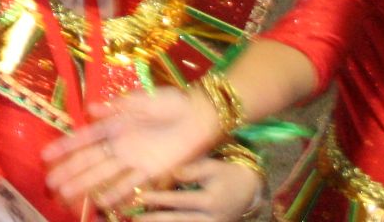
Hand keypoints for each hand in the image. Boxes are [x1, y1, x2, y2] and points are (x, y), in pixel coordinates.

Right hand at [43, 88, 219, 212]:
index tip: (46, 156)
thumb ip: (119, 105)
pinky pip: (130, 185)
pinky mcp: (152, 171)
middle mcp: (120, 144)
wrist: (201, 116)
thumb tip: (91, 109)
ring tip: (67, 197)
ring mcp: (134, 160)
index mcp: (115, 124)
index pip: (85, 138)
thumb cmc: (171, 102)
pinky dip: (116, 194)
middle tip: (51, 185)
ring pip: (104, 176)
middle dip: (70, 173)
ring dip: (86, 186)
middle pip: (90, 161)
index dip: (65, 147)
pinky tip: (102, 204)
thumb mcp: (144, 98)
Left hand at [133, 156, 264, 221]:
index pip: (179, 201)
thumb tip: (168, 174)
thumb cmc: (226, 174)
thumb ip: (190, 170)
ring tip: (139, 221)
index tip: (140, 196)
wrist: (249, 191)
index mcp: (211, 202)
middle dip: (154, 219)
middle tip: (133, 216)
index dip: (159, 199)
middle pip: (178, 221)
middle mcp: (211, 219)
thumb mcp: (211, 167)